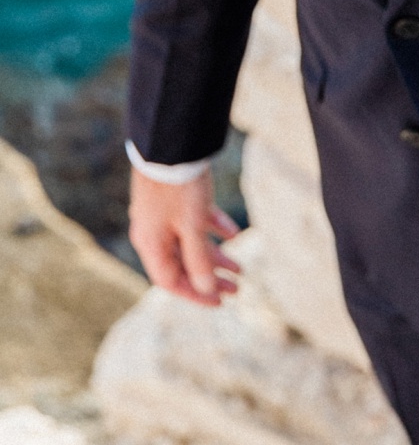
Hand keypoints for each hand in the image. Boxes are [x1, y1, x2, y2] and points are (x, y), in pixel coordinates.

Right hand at [128, 166, 240, 305]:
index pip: (171, 282)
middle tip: (238, 288)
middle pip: (183, 265)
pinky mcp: (174, 200)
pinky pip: (195, 223)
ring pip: (191, 245)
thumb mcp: (193, 228)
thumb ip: (199, 260)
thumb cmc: (179, 188)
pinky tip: (235, 233)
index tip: (221, 302)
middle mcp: (153, 233)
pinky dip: (215, 230)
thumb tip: (206, 289)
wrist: (171, 142)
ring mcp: (163, 216)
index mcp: (151, 244)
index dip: (196, 295)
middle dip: (211, 279)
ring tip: (242, 269)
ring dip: (216, 257)